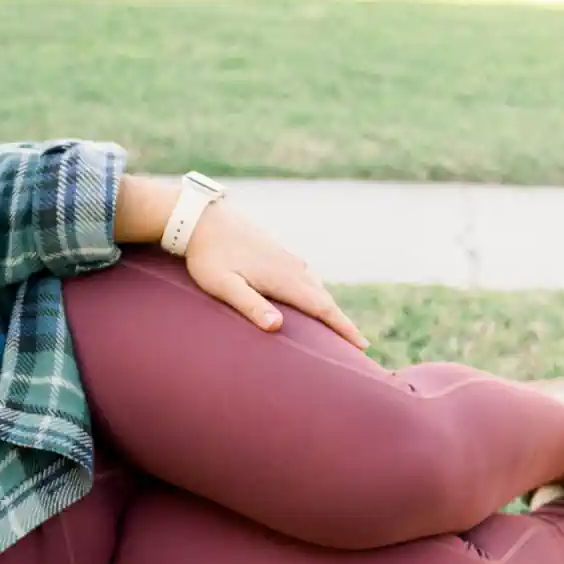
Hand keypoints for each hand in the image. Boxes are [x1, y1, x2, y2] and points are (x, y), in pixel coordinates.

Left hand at [181, 203, 367, 348]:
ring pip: (316, 286)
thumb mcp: (224, 286)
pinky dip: (316, 291)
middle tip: (358, 343)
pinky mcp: (278, 252)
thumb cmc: (207, 257)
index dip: (343, 328)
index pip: (322, 308)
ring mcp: (286, 257)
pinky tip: (311, 296)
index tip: (362, 345)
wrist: (201, 218)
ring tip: (338, 325)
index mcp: (282, 279)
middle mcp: (291, 267)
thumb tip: (278, 326)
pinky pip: (306, 276)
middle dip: (342, 321)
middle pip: (324, 299)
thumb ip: (250, 305)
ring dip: (329, 306)